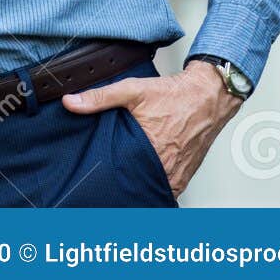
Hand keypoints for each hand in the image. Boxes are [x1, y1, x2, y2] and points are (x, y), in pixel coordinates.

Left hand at [61, 60, 241, 196]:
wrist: (208, 95)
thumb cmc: (175, 94)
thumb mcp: (131, 90)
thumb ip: (99, 97)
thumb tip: (70, 102)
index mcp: (152, 150)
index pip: (124, 176)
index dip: (109, 178)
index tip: (97, 177)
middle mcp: (168, 166)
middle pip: (139, 185)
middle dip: (123, 183)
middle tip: (108, 180)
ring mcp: (179, 172)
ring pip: (155, 188)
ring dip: (141, 185)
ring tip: (125, 180)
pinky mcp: (187, 172)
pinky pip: (170, 187)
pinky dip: (157, 183)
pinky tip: (145, 177)